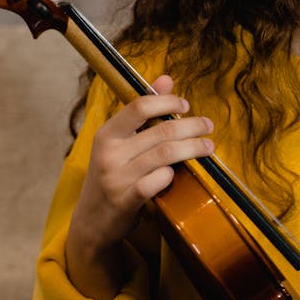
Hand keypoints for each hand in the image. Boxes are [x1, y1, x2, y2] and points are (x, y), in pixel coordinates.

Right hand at [66, 75, 213, 299]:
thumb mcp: (120, 142)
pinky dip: (172, 174)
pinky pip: (157, 181)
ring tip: (208, 146)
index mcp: (107, 133)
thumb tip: (166, 79)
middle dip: (191, 127)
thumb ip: (143, 111)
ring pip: (165, 155)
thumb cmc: (112, 174)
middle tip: (208, 127)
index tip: (186, 105)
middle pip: (161, 132)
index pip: (140, 107)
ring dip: (192, 148)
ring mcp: (116, 177)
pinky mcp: (125, 201)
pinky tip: (182, 172)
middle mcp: (109, 153)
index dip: (167, 102)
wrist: (92, 221)